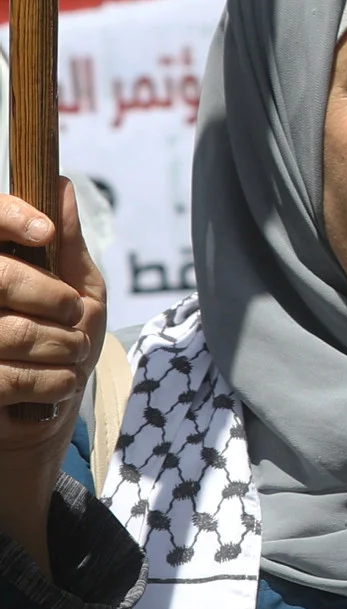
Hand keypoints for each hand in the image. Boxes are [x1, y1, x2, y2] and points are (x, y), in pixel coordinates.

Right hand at [0, 181, 105, 572]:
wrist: (31, 423)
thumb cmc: (53, 347)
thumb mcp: (72, 293)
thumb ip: (64, 249)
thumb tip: (62, 186)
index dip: (7, 217)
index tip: (45, 231)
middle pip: (0, 277)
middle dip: (53, 297)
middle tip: (77, 315)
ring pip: (12, 331)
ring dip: (61, 347)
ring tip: (71, 355)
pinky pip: (10, 377)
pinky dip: (53, 382)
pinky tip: (61, 385)